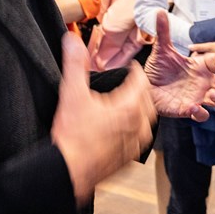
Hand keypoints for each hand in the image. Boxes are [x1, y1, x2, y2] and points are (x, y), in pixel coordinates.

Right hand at [52, 33, 155, 205]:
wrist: (66, 173)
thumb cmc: (71, 137)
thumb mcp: (72, 94)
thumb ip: (75, 64)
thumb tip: (72, 40)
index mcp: (128, 108)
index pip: (141, 82)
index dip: (136, 71)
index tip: (131, 66)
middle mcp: (137, 126)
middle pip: (147, 101)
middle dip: (141, 89)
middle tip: (132, 82)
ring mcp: (134, 145)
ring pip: (147, 121)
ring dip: (141, 110)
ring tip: (130, 103)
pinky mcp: (127, 159)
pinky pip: (139, 140)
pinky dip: (135, 129)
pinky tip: (124, 128)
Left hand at [145, 10, 214, 121]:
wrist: (144, 87)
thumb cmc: (158, 68)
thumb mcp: (161, 50)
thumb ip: (163, 31)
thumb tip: (159, 11)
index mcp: (200, 67)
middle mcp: (203, 83)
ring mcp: (197, 97)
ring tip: (210, 95)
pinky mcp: (188, 110)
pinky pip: (201, 115)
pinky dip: (201, 113)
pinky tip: (194, 108)